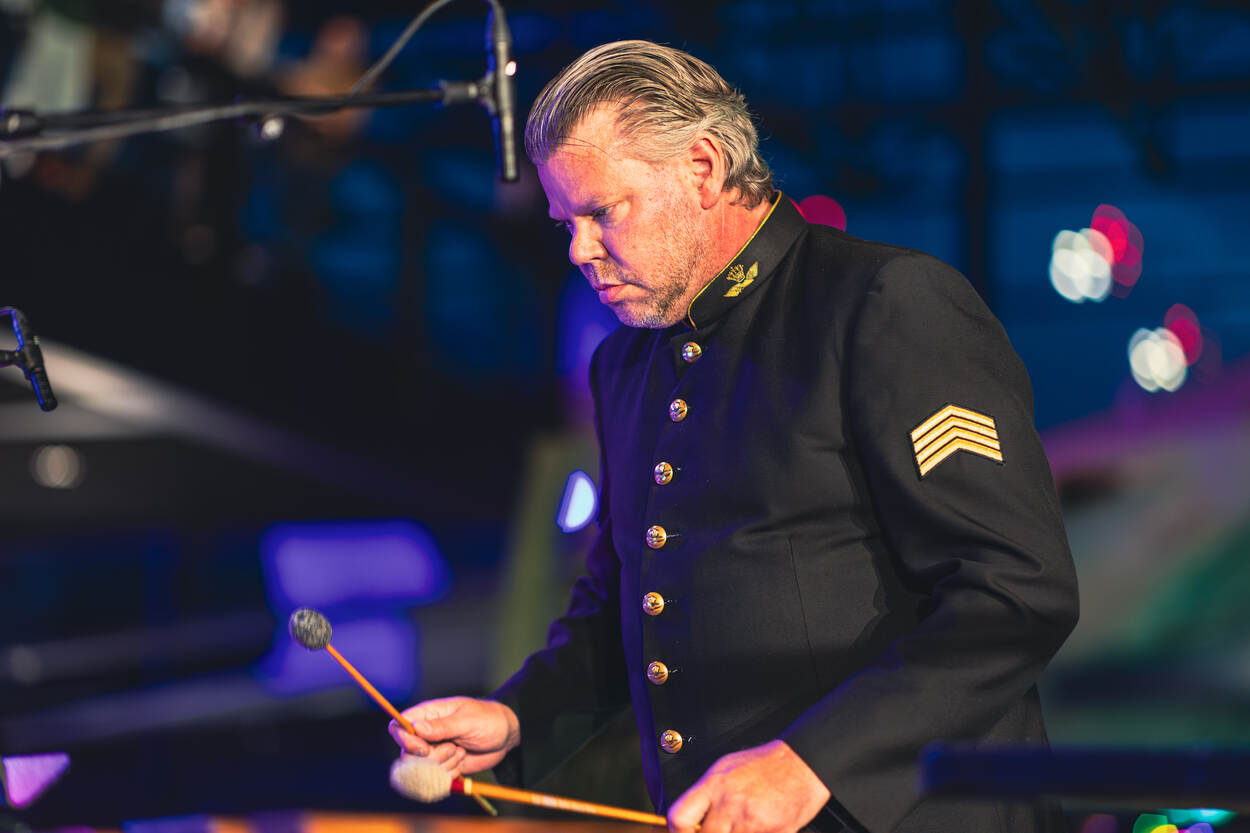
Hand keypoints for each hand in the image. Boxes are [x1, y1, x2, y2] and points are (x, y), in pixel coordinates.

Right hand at [388, 696, 520, 775]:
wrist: (506, 736)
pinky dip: (450, 772)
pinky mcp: (443, 765)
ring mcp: (434, 751)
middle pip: (407, 753)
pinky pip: (436, 778)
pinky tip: (463, 759)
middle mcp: (427, 734)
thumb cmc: (488, 719)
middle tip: (452, 748)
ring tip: (461, 751)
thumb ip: (442, 726)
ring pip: (422, 769)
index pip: (398, 726)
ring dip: (444, 764)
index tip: (424, 748)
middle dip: (429, 757)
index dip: (404, 740)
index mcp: (428, 715)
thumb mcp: (467, 720)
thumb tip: (416, 727)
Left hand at [667, 740, 831, 832]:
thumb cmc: (765, 765)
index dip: (678, 832)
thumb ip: (706, 794)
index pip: (680, 817)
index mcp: (714, 785)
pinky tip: (758, 827)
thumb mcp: (726, 768)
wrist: (801, 765)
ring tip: (742, 825)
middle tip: (721, 829)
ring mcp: (751, 821)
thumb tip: (689, 816)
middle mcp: (730, 804)